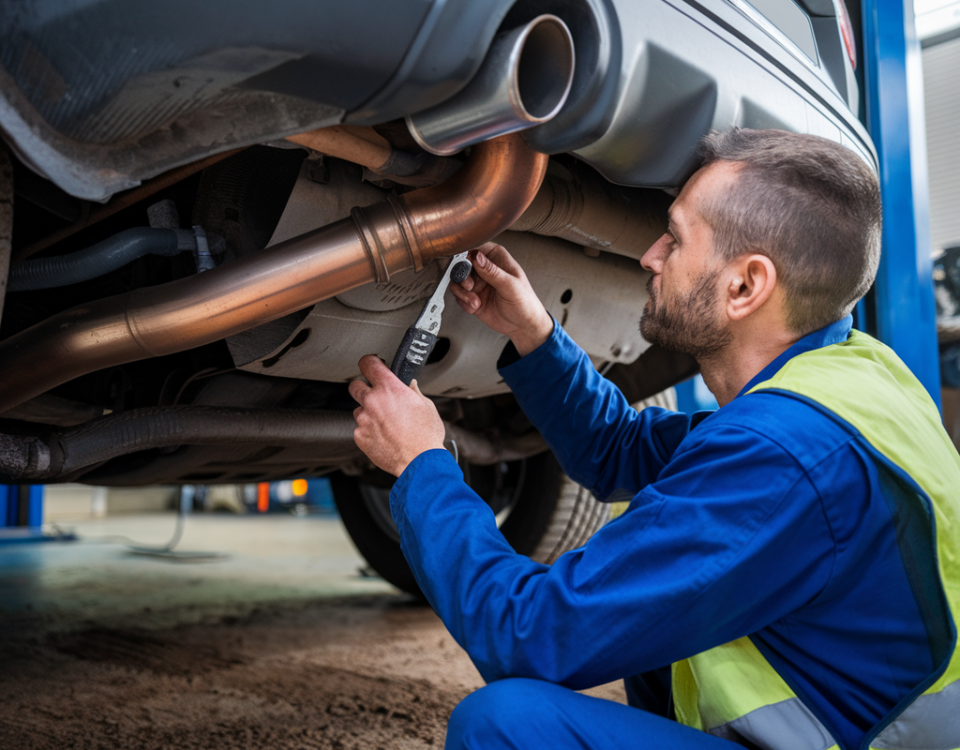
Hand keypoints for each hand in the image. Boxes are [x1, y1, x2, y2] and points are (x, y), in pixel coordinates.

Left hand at [349, 355, 446, 476]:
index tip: (371, 365)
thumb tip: (410, 386)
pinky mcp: (360, 437)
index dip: (369, 362)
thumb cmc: (426, 435)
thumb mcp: (426, 406)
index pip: (368, 364)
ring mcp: (364, 420)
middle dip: (364, 388)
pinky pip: (360, 428)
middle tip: (377, 395)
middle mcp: (372, 401)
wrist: (419, 461)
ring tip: (387, 424)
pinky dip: (369, 431)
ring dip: (369, 413)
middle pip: (355, 385)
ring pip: (359, 409)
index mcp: (389, 388)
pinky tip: (384, 436)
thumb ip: (413, 392)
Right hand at [450, 242, 553, 355]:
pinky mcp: (472, 296)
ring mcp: (477, 282)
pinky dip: (464, 302)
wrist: (522, 326)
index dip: (467, 252)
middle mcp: (485, 268)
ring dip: (463, 291)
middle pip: (462, 262)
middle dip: (462, 275)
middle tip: (469, 286)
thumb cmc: (524, 302)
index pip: (477, 246)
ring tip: (474, 300)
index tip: (463, 262)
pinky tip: (475, 307)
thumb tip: (477, 257)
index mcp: (497, 258)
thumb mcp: (510, 286)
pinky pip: (458, 295)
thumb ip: (493, 271)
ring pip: (458, 280)